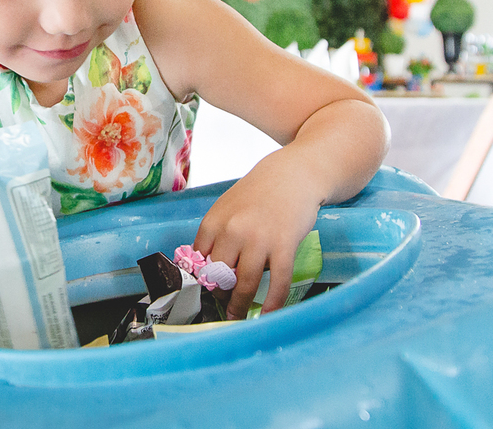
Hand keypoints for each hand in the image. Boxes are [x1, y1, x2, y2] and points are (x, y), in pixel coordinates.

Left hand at [193, 152, 322, 319]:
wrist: (293, 174)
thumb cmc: (258, 194)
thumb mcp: (227, 208)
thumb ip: (216, 236)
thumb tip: (205, 270)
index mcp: (214, 221)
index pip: (198, 262)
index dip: (202, 282)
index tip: (204, 295)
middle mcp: (233, 231)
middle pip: (219, 277)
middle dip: (219, 296)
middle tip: (223, 308)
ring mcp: (260, 239)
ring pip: (245, 284)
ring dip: (240, 306)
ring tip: (238, 317)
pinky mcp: (284, 245)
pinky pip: (278, 282)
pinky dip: (273, 303)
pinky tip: (268, 314)